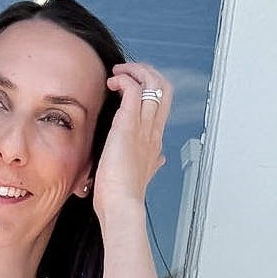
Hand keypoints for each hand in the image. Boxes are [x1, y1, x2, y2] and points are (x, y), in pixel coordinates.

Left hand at [91, 61, 171, 226]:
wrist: (122, 207)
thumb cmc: (122, 197)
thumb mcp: (141, 177)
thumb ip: (151, 165)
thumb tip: (159, 161)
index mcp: (154, 143)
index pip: (161, 105)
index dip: (149, 89)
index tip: (130, 88)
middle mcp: (153, 132)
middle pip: (164, 88)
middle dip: (146, 72)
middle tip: (127, 73)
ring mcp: (143, 127)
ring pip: (153, 83)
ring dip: (135, 70)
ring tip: (118, 73)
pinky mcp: (129, 125)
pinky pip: (134, 89)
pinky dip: (124, 79)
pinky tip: (112, 83)